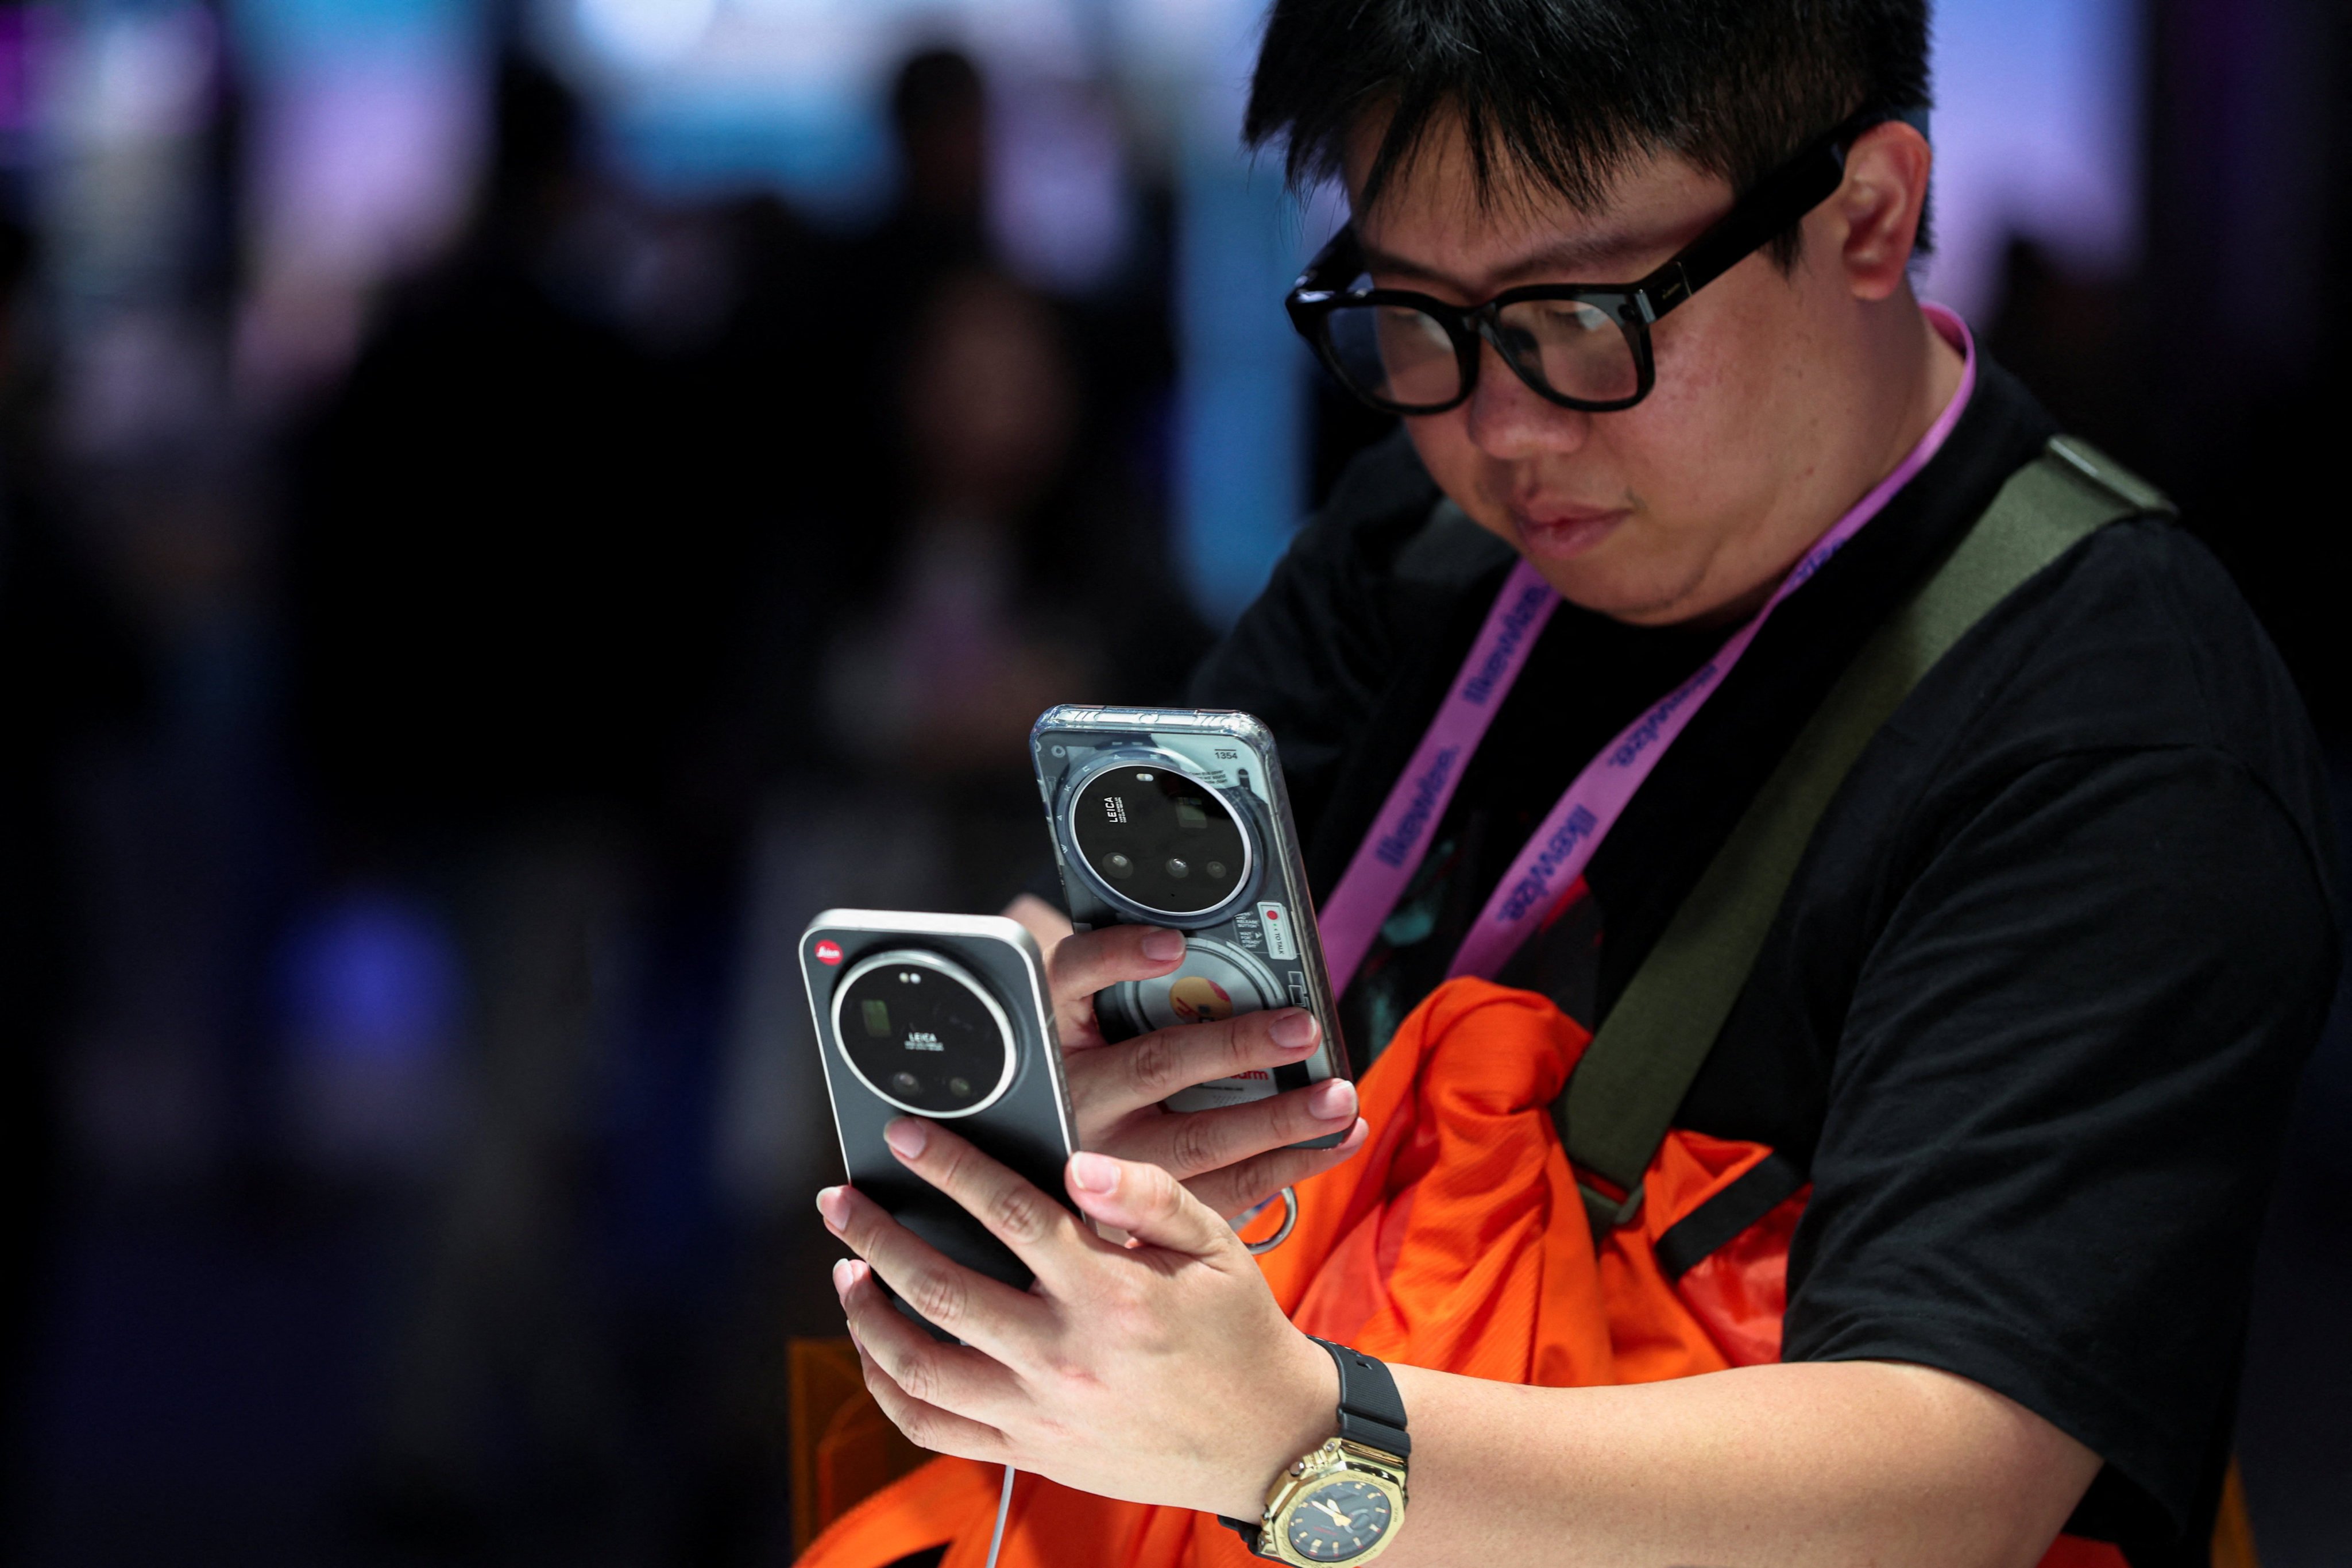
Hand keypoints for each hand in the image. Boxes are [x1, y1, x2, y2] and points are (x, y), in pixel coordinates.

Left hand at [818, 1118, 1335, 1517]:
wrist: (1265, 1441)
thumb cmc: (1238, 1333)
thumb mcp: (1217, 1246)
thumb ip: (1149, 1196)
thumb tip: (1079, 1161)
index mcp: (1112, 1295)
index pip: (1009, 1214)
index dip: (948, 1166)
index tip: (904, 1134)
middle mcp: (1066, 1357)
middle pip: (941, 1288)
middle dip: (877, 1234)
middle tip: (839, 1199)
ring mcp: (1040, 1413)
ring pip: (920, 1365)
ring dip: (867, 1314)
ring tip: (846, 1269)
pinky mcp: (1030, 1452)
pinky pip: (933, 1427)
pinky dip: (887, 1387)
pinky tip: (872, 1347)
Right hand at [1043, 922, 1367, 1217]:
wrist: (1046, 1187)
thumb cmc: (1088, 1075)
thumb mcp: (1083, 1029)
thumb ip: (1125, 989)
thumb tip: (1203, 946)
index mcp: (1056, 1036)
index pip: (1072, 981)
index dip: (1117, 958)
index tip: (1172, 943)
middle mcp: (1074, 1097)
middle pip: (1155, 1064)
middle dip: (1236, 1047)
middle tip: (1302, 1029)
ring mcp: (1107, 1161)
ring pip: (1197, 1140)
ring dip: (1280, 1119)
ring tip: (1338, 1098)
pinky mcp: (1146, 1208)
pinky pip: (1224, 1189)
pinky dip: (1291, 1164)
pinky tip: (1339, 1140)